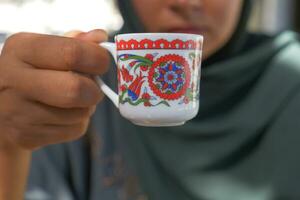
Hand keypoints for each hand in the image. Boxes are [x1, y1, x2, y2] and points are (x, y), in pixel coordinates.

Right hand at [0, 29, 108, 150]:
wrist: (2, 108)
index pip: (73, 53)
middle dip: (94, 90)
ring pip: (79, 114)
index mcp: (22, 48)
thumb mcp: (46, 50)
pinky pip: (75, 131)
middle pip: (76, 89)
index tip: (102, 62)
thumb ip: (75, 42)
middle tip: (93, 88)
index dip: (98, 59)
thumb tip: (100, 36)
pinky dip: (78, 123)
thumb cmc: (33, 73)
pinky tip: (64, 116)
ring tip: (73, 101)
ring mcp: (18, 111)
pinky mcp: (26, 135)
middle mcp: (15, 78)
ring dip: (86, 108)